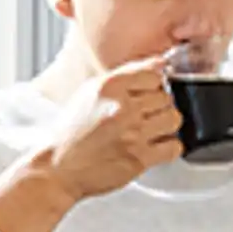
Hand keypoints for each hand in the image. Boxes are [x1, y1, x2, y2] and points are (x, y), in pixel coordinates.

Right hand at [39, 54, 185, 202]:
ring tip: (152, 129)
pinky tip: (156, 146)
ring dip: (166, 124)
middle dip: (159, 105)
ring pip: (174, 118)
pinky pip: (174, 146)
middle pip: (167, 96)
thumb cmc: (72, 132)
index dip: (154, 83)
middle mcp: (123, 107)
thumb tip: (160, 65)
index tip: (150, 92)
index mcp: (109, 86)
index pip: (154, 73)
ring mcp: (133, 133)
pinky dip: (170, 147)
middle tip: (146, 115)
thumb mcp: (90, 92)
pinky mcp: (139, 158)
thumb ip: (124, 77)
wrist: (58, 167)